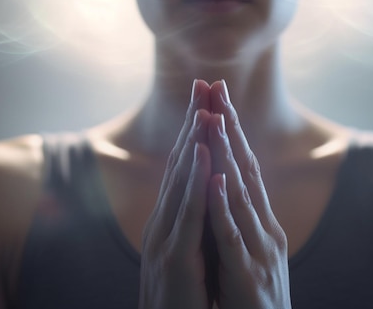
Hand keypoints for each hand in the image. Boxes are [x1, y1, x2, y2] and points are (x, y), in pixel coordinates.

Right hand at [138, 79, 212, 308]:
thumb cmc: (181, 298)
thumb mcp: (187, 254)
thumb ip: (192, 224)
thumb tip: (205, 195)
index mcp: (171, 221)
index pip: (185, 167)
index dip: (196, 131)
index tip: (208, 99)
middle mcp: (164, 222)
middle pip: (181, 164)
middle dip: (194, 122)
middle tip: (204, 84)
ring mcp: (166, 238)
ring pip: (182, 182)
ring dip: (193, 142)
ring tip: (205, 107)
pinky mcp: (174, 259)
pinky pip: (188, 215)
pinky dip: (195, 182)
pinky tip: (202, 155)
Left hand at [207, 80, 291, 308]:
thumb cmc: (251, 298)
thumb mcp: (245, 251)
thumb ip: (237, 221)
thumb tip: (222, 186)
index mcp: (261, 223)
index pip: (244, 168)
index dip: (231, 132)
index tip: (216, 98)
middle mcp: (264, 229)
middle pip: (245, 170)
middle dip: (230, 128)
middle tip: (217, 88)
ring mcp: (258, 251)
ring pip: (240, 195)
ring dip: (226, 155)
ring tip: (214, 119)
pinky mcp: (247, 275)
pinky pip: (232, 236)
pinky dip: (224, 206)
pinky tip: (215, 179)